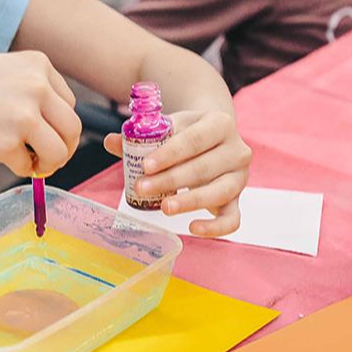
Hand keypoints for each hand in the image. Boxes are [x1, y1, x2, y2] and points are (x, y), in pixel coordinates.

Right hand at [0, 51, 81, 176]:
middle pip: (73, 128)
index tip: (43, 134)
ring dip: (48, 163)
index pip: (69, 103)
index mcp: (39, 64)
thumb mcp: (3, 72)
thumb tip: (56, 134)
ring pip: (60, 152)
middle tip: (46, 158)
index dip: (58, 124)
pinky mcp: (6, 143)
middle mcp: (38, 87)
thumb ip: (32, 93)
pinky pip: (27, 166)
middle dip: (63, 148)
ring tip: (29, 163)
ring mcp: (24, 115)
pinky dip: (18, 168)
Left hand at [105, 108, 249, 235]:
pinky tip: (192, 228)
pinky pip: (232, 219)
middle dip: (170, 180)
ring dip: (189, 201)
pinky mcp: (238, 200)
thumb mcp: (168, 127)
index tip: (145, 165)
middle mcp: (237, 150)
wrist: (214, 138)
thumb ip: (141, 136)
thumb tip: (110, 142)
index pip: (194, 139)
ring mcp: (240, 177)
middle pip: (203, 167)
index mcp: (220, 123)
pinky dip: (215, 227)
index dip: (170, 153)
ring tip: (163, 207)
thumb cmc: (187, 133)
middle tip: (141, 188)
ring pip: (218, 192)